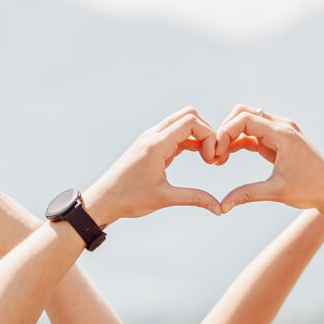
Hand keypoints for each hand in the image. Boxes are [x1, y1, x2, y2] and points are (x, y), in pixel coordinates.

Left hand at [84, 110, 223, 225]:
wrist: (104, 199)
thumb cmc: (129, 199)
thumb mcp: (164, 198)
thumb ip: (194, 198)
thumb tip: (219, 208)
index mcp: (156, 144)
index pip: (191, 122)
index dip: (209, 137)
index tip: (212, 160)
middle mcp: (153, 135)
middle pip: (188, 115)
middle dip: (207, 132)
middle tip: (213, 156)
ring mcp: (151, 138)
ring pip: (182, 122)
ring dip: (199, 135)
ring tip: (207, 158)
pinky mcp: (150, 145)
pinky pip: (175, 133)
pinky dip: (190, 140)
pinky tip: (197, 157)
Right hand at [213, 106, 323, 214]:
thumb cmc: (310, 191)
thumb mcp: (276, 192)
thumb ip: (247, 194)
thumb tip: (222, 207)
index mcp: (283, 134)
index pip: (245, 119)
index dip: (225, 132)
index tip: (215, 152)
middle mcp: (283, 127)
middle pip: (244, 113)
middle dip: (226, 129)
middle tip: (215, 152)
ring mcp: (283, 131)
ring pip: (249, 121)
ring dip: (232, 135)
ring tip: (220, 157)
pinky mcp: (281, 140)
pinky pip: (256, 133)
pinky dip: (241, 140)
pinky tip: (229, 155)